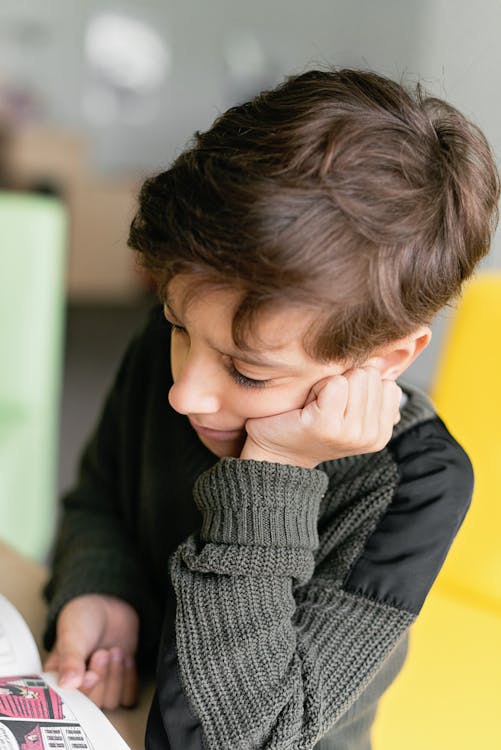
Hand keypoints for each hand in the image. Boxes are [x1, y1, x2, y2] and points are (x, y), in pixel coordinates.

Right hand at [43, 593, 138, 708]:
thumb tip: (68, 684)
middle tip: (102, 652)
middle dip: (102, 676)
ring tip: (114, 650)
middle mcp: (78, 687)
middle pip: (92, 704)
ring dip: (116, 675)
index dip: (82, 692)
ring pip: (111, 701)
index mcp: (57, 679)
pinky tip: (125, 657)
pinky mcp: (119, 683)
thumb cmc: (84, 618)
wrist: (109, 606)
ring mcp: (100, 686)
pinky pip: (128, 697)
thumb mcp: (72, 635)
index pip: (68, 703)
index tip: (89, 673)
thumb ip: (70, 660)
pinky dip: (129, 678)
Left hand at [240, 367, 402, 467]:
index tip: (340, 405)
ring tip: (317, 405)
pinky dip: (318, 387)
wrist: (276, 450)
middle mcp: (369, 436)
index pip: (388, 385)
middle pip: (370, 377)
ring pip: (354, 377)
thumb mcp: (350, 410)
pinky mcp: (326, 424)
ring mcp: (349, 433)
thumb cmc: (310, 425)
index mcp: (381, 434)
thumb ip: (372, 389)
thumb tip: (386, 359)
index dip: (359, 386)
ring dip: (330, 384)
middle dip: (345, 382)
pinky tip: (308, 406)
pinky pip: (335, 383)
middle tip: (325, 405)